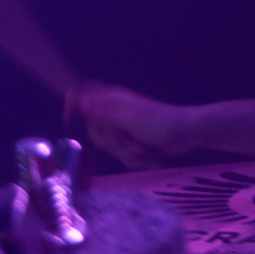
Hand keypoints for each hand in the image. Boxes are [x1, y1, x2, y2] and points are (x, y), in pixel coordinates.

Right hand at [70, 80, 195, 169]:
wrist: (186, 134)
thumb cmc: (159, 123)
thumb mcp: (128, 118)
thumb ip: (102, 112)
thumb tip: (80, 100)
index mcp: (113, 100)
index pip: (83, 95)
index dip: (72, 105)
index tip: (68, 120)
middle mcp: (115, 111)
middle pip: (94, 130)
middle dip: (110, 142)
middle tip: (125, 141)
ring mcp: (124, 127)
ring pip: (109, 146)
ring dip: (126, 152)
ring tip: (143, 150)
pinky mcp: (133, 141)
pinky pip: (121, 154)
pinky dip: (134, 158)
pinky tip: (147, 156)